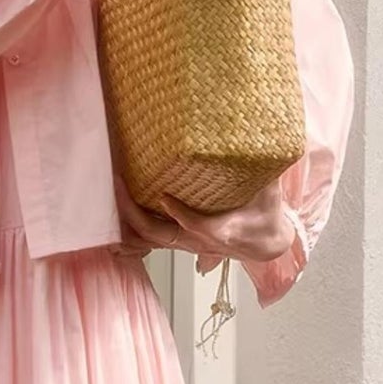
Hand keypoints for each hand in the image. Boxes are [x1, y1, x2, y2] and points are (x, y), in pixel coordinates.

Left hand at [113, 175, 296, 265]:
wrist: (266, 244)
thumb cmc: (266, 216)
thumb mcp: (270, 193)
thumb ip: (265, 170)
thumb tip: (264, 139)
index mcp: (223, 230)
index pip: (198, 226)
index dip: (181, 214)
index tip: (165, 197)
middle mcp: (198, 241)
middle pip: (159, 234)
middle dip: (135, 212)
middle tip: (120, 184)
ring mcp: (185, 243)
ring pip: (149, 239)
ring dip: (128, 221)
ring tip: (112, 196)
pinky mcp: (180, 242)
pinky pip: (149, 241)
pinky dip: (130, 234)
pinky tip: (115, 221)